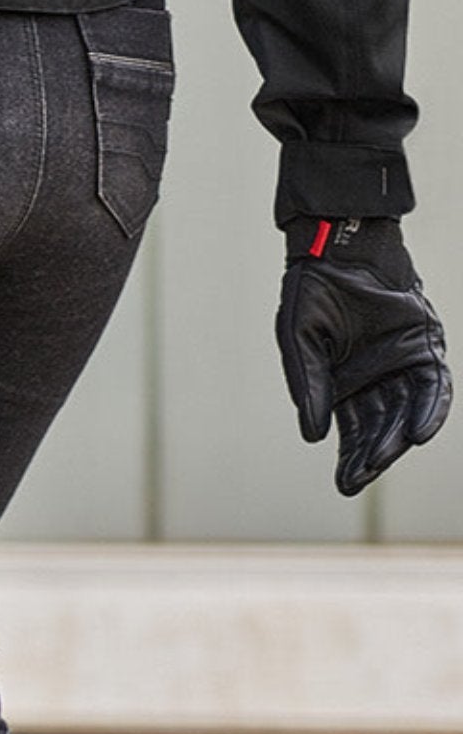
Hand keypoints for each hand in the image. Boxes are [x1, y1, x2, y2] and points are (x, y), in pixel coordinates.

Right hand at [277, 218, 450, 494]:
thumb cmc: (312, 291)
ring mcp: (404, 364)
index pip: (353, 430)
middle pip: (380, 428)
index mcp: (344, 383)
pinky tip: (417, 434)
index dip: (351, 458)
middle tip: (360, 479)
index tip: (345, 485)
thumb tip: (312, 437)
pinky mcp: (426, 347)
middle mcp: (378, 379)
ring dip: (396, 439)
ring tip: (382, 461)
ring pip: (407, 413)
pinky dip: (429, 411)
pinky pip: (434, 387)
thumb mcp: (298, 343)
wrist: (340, 248)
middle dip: (372, 456)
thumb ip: (306, 386)